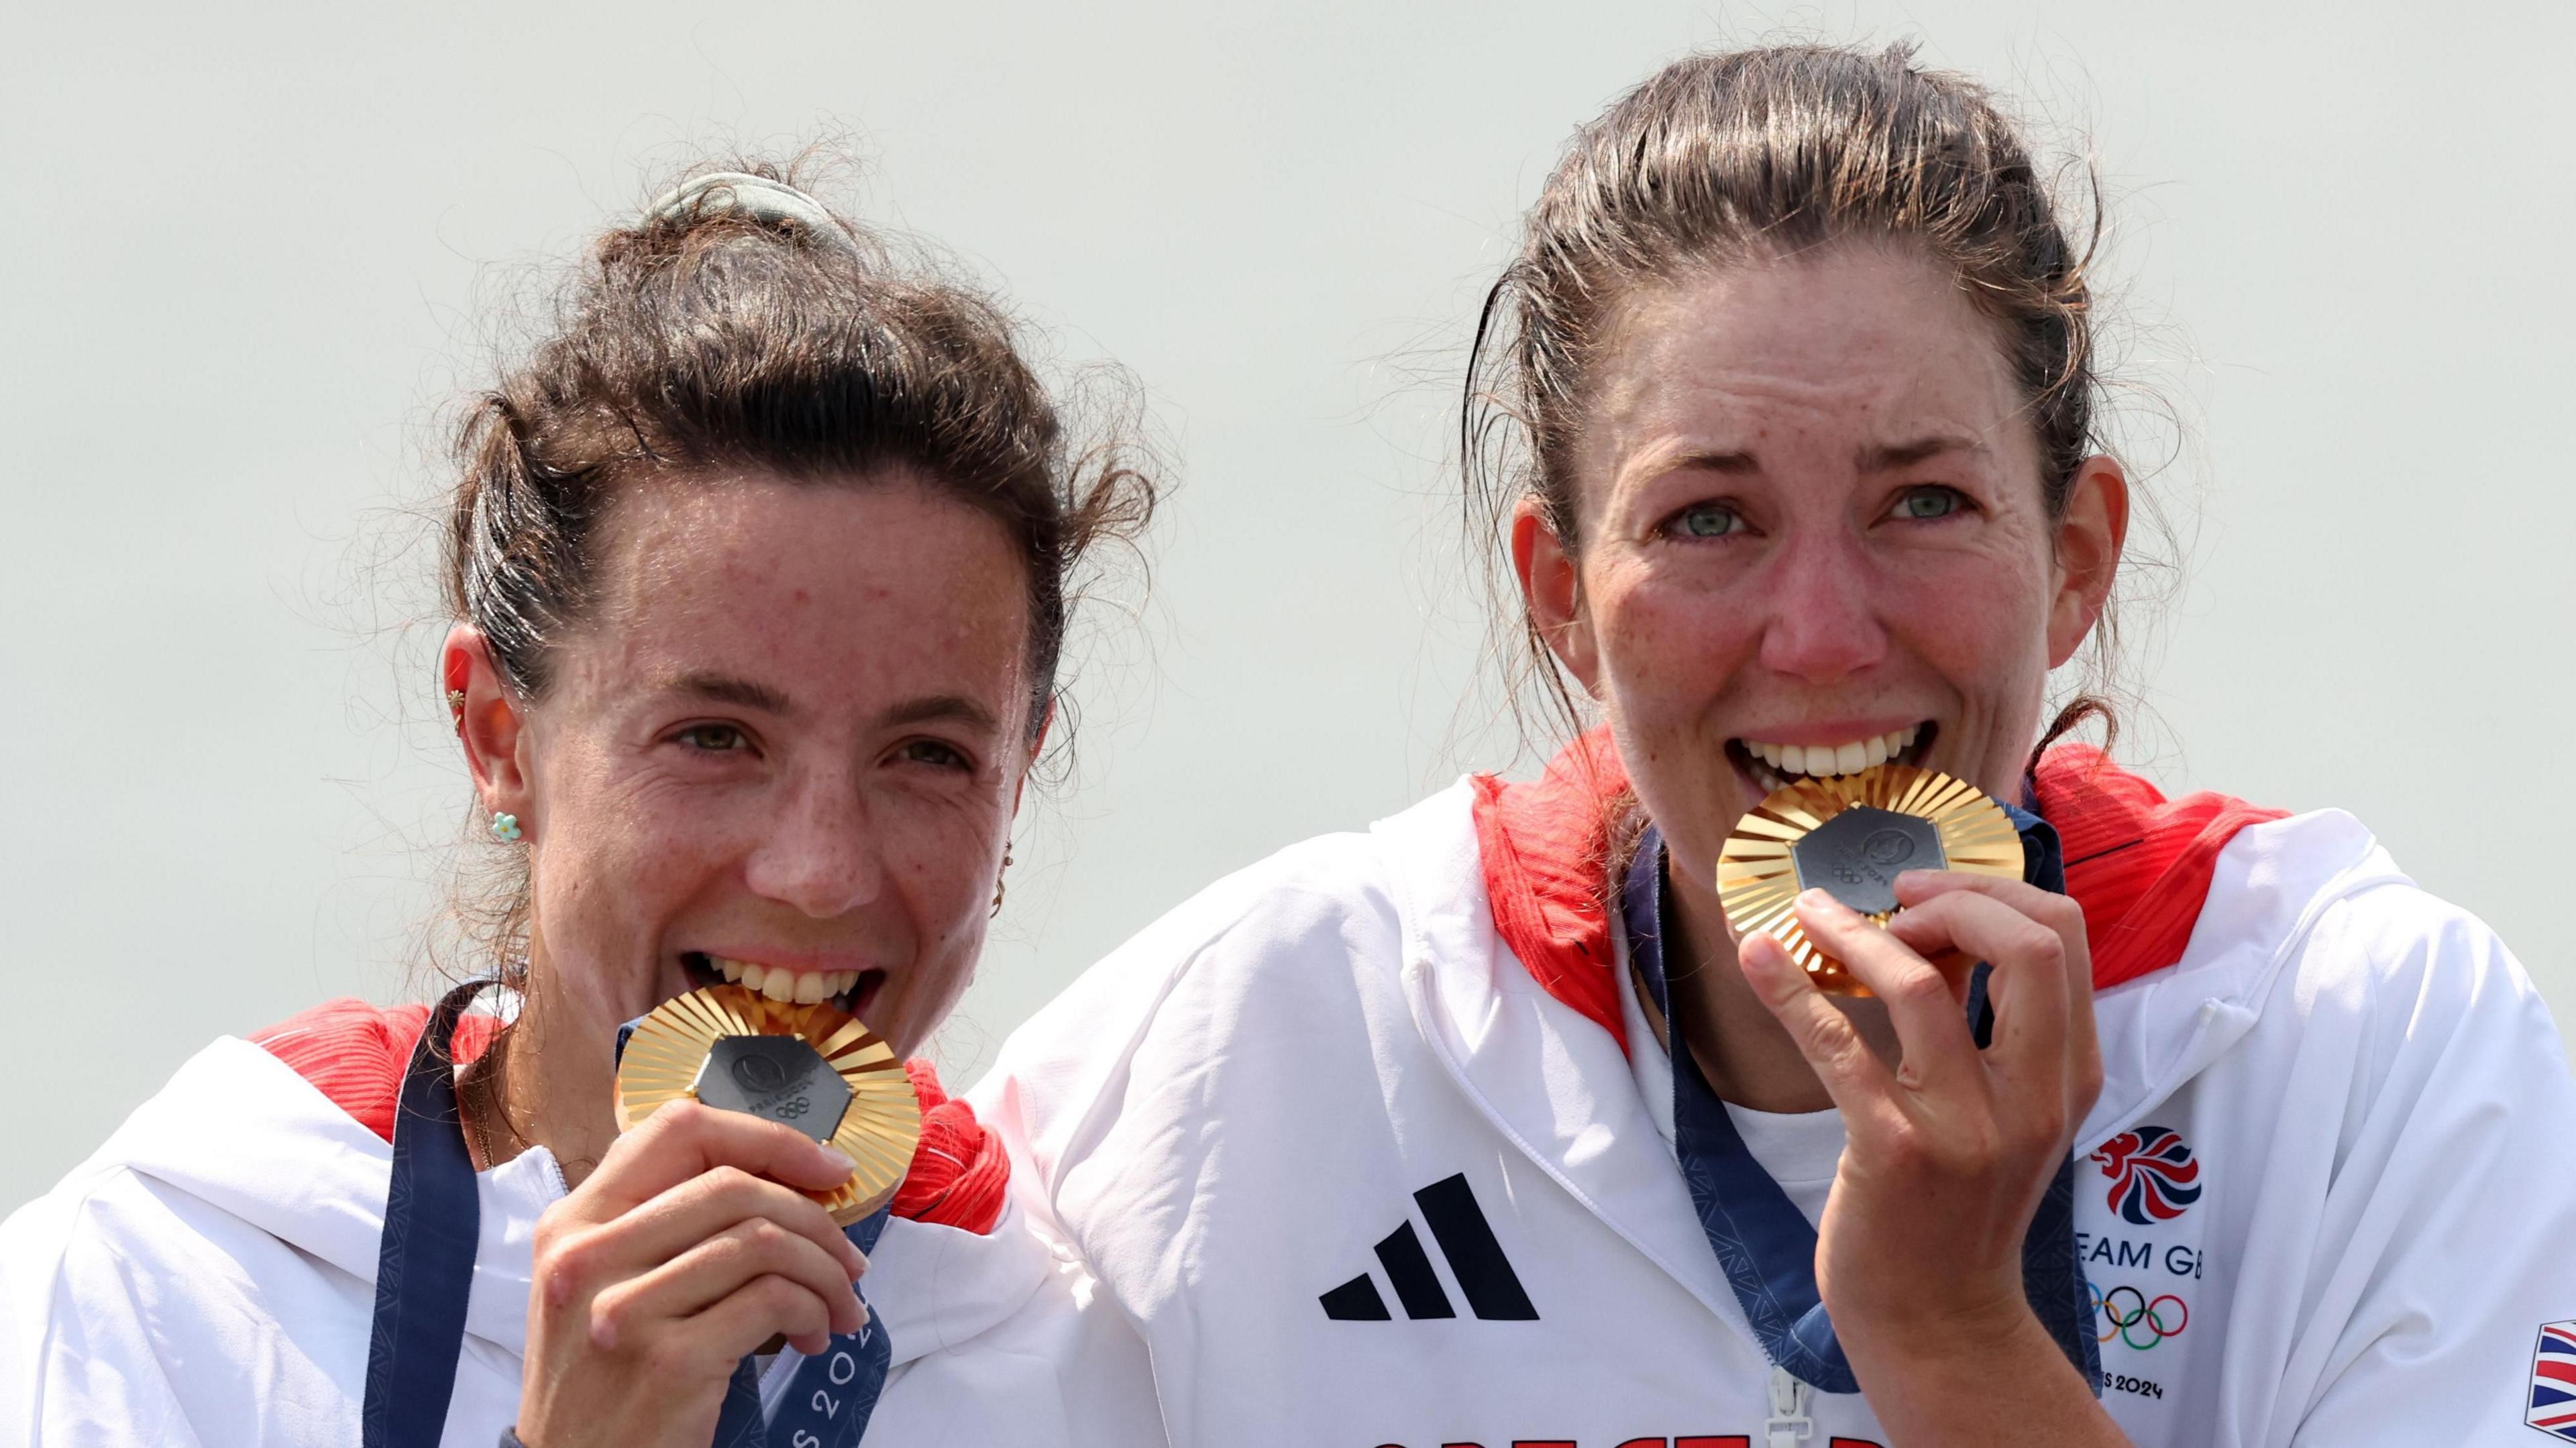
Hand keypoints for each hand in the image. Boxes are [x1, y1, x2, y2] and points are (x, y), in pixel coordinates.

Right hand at [516, 1102, 869, 1447]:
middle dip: (814, 1216)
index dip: (767, 1138)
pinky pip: (772, 1301)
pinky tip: (813, 1336)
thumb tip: (783, 1181)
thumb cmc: (604, 1376)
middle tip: (847, 1257)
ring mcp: (622, 1309)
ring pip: (762, 1241)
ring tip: (837, 1306)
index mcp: (574, 1222)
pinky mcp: (666, 1361)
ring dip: (824, 1273)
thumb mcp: (604, 1284)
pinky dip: (813, 1311)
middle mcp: (587, 1256)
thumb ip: (663, 1226)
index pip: (679, 1130)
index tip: (824, 1166)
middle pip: (734, 1184)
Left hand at [1739, 872, 2113, 1442]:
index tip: (1929, 891)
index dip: (1995, 891)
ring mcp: (1965, 1127)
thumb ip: (1993, 1027)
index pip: (2065, 938)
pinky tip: (1757, 957)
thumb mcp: (2008, 1112)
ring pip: (1922, 985)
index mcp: (2069, 1076)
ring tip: (1810, 910)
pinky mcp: (1893, 1152)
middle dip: (1955, 896)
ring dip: (1856, 932)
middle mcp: (2032, 1097)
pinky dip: (1791, 990)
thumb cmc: (1960, 1206)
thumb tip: (1942, 925)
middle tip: (1890, 897)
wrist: (1938, 1319)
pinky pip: (1838, 1047)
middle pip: (2030, 945)